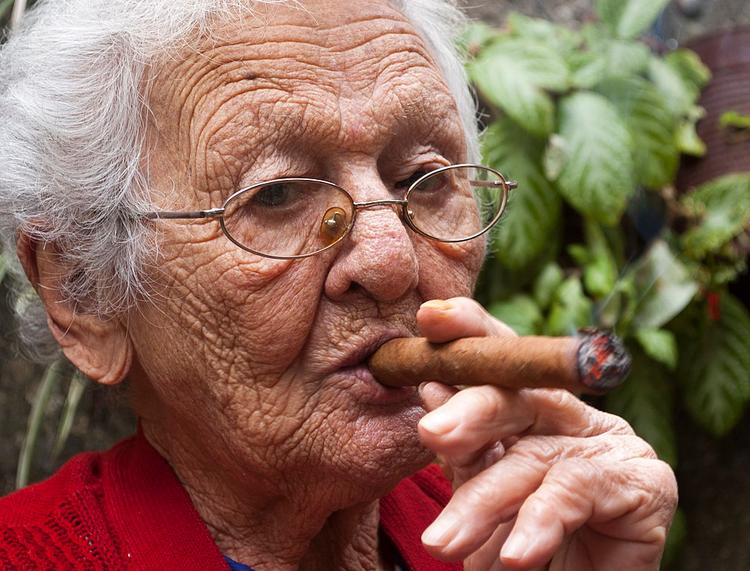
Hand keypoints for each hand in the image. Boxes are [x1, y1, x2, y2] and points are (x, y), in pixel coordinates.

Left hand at [416, 298, 677, 570]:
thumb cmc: (520, 546)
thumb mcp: (481, 490)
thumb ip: (463, 446)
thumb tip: (432, 387)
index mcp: (531, 409)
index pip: (500, 361)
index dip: (469, 331)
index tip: (430, 318)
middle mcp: (571, 418)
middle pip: (519, 395)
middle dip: (472, 411)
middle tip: (432, 432)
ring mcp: (610, 446)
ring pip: (538, 455)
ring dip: (486, 500)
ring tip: (445, 542)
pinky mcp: (645, 483)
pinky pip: (581, 491)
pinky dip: (542, 522)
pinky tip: (517, 554)